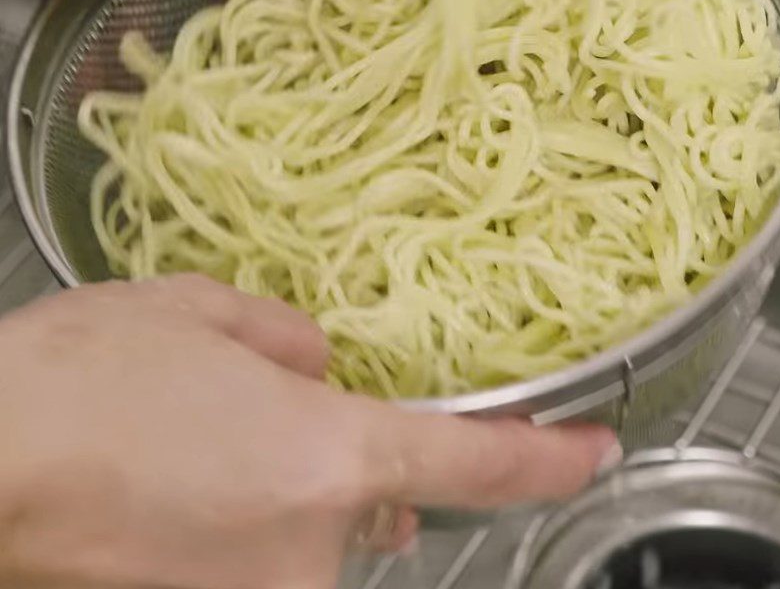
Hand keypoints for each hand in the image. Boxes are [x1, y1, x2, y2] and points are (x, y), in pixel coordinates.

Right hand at [0, 275, 619, 588]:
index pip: (476, 465)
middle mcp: (306, 550)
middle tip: (272, 418)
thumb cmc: (85, 375)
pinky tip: (177, 485)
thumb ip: (287, 340)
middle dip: (349, 464)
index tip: (598, 447)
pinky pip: (258, 566)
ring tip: (198, 448)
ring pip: (311, 540)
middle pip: (376, 507)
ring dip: (284, 495)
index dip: (548, 458)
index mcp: (325, 458)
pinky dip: (242, 526)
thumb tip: (320, 368)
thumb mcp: (203, 312)